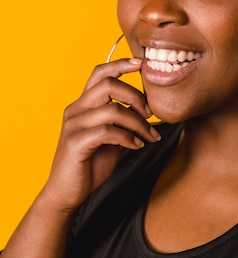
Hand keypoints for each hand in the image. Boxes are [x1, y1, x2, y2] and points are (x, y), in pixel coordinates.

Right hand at [41, 58, 159, 212]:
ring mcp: (74, 125)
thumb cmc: (90, 163)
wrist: (67, 194)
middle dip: (135, 96)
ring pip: (112, 109)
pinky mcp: (75, 143)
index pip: (100, 73)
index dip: (121, 64)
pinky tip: (136, 146)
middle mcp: (76, 110)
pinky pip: (107, 131)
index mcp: (83, 104)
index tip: (141, 63)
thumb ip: (123, 120)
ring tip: (149, 135)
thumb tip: (147, 110)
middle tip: (150, 113)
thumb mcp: (111, 137)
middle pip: (108, 84)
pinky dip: (127, 137)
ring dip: (138, 122)